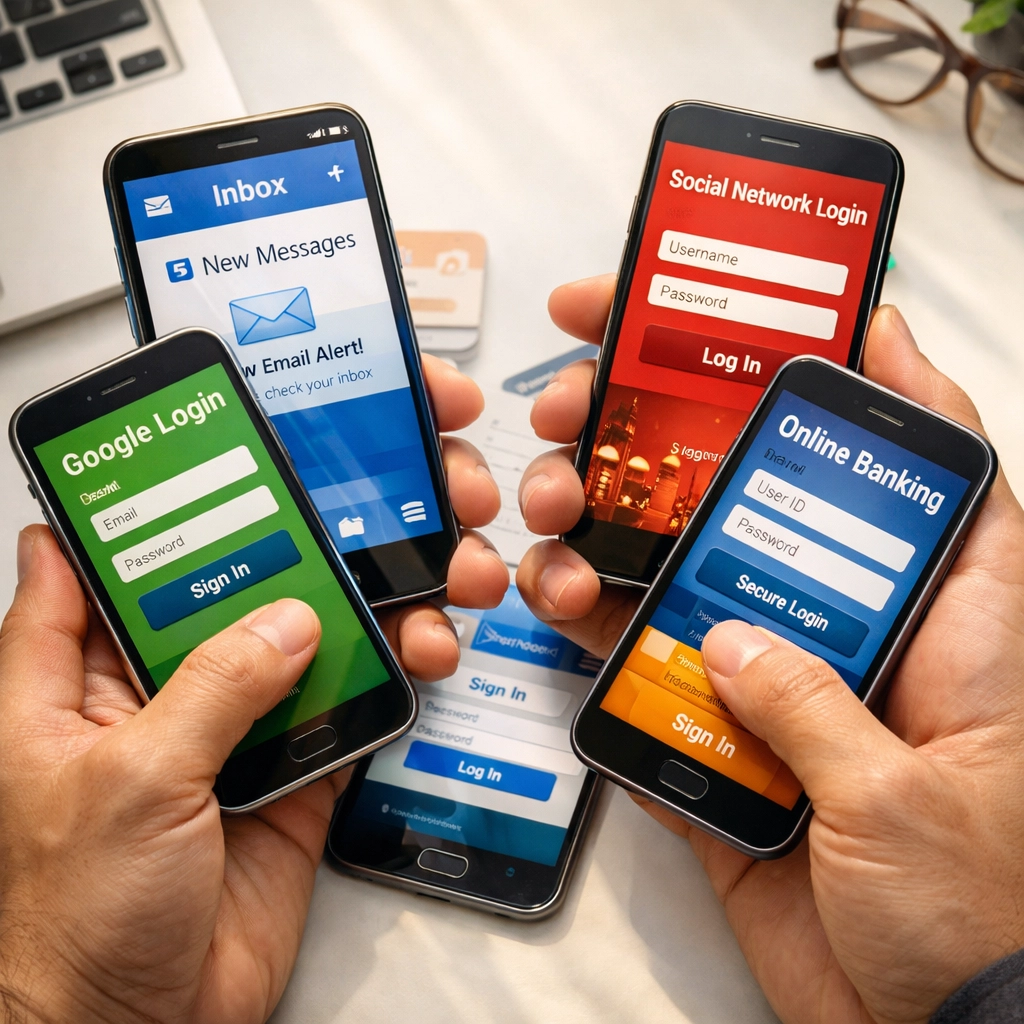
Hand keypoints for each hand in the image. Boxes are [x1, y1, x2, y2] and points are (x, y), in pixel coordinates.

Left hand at [0, 359, 505, 1023]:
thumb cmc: (68, 922)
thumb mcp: (127, 782)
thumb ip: (212, 688)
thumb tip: (288, 620)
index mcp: (76, 674)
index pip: (99, 554)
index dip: (143, 494)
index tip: (204, 439)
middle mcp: (158, 685)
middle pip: (231, 580)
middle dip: (296, 535)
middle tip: (363, 488)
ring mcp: (232, 723)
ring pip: (304, 635)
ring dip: (365, 602)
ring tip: (425, 571)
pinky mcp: (293, 767)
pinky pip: (349, 701)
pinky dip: (394, 674)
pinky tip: (426, 648)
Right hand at [516, 276, 1023, 1022]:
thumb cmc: (979, 920)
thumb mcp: (909, 800)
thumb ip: (815, 707)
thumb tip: (725, 642)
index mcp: (944, 626)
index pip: (929, 472)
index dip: (888, 379)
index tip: (824, 311)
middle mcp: (849, 634)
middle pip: (763, 501)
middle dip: (676, 435)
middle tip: (588, 395)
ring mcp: (773, 683)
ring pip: (683, 580)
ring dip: (610, 536)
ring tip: (550, 509)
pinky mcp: (718, 743)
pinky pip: (644, 677)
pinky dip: (593, 645)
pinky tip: (554, 608)